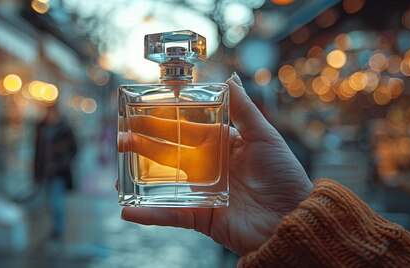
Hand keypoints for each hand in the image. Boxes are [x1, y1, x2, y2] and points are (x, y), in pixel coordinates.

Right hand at [119, 73, 312, 255]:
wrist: (292, 218)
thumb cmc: (284, 177)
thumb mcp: (265, 137)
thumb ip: (244, 110)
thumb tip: (229, 79)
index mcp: (221, 145)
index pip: (186, 129)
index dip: (163, 121)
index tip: (140, 112)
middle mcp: (207, 167)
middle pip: (168, 153)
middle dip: (143, 144)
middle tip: (120, 136)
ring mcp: (201, 192)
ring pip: (164, 182)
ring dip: (138, 176)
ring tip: (117, 168)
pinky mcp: (201, 216)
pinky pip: (171, 214)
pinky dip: (150, 214)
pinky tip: (127, 208)